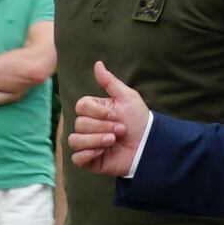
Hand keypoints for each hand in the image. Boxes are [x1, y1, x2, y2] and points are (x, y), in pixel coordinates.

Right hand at [66, 60, 153, 175]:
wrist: (149, 145)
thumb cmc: (139, 120)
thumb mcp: (127, 97)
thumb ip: (110, 82)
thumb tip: (97, 63)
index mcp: (94, 111)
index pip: (81, 106)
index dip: (97, 111)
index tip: (115, 115)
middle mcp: (88, 127)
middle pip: (79, 123)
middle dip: (102, 126)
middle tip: (120, 130)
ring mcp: (88, 144)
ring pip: (74, 140)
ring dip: (96, 140)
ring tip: (113, 141)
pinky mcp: (90, 161)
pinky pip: (76, 158)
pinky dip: (88, 154)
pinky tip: (103, 152)